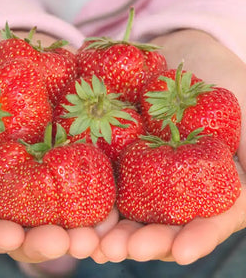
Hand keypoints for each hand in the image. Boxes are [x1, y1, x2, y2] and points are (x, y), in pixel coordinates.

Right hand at [0, 31, 118, 261]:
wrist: (13, 60)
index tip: (9, 239)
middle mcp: (21, 191)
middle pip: (31, 228)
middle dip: (47, 241)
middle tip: (65, 245)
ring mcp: (54, 175)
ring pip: (68, 214)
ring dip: (84, 231)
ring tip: (97, 238)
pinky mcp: (82, 157)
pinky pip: (97, 183)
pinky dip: (108, 201)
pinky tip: (119, 211)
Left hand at [94, 29, 245, 264]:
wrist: (181, 53)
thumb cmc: (221, 77)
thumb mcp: (244, 105)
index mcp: (215, 182)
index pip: (210, 219)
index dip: (197, 238)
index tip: (180, 252)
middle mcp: (180, 186)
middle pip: (164, 225)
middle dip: (142, 242)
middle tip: (118, 251)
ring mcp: (148, 174)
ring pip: (132, 212)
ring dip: (111, 231)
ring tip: (92, 243)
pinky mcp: (122, 158)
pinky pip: (108, 180)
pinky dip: (92, 199)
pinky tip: (77, 212)